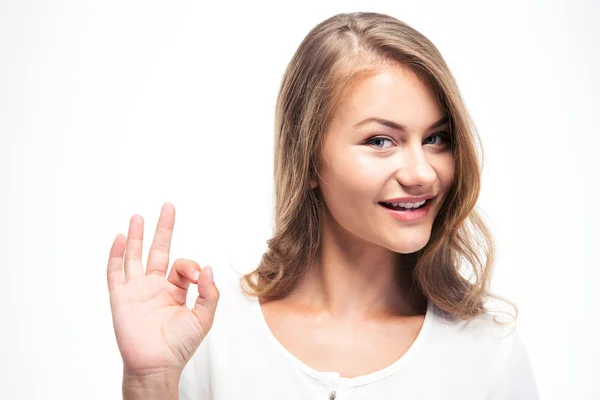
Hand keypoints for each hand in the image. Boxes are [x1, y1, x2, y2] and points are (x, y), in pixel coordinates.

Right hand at [107, 203, 219, 375]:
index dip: (190, 266)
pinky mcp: (121, 297)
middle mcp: (155, 286)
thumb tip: (208, 268)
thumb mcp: (203, 318)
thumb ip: (209, 293)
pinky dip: (116, 255)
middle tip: (168, 207)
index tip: (195, 277)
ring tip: (138, 217)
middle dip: (163, 228)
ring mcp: (137, 290)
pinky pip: (115, 272)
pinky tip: (120, 239)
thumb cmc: (179, 346)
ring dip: (137, 236)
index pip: (182, 265)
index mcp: (175, 290)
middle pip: (158, 250)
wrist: (156, 365)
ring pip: (135, 256)